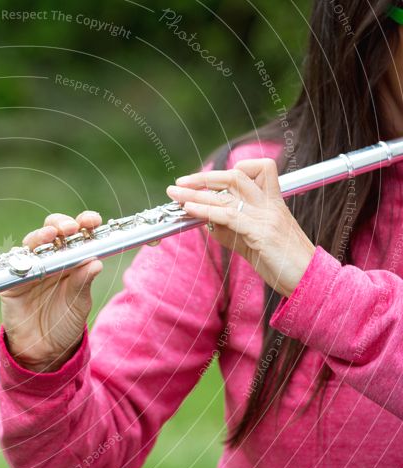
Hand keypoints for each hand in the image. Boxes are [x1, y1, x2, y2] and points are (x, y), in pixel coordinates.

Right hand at [0, 211, 103, 371]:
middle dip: (61, 224)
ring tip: (52, 234)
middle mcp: (51, 259)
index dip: (84, 224)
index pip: (78, 235)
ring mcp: (31, 267)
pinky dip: (21, 258)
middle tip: (70, 227)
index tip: (92, 221)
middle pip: (53, 231)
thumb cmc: (65, 323)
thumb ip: (84, 283)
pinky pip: (15, 265)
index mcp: (72, 260)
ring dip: (42, 236)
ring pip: (33, 243)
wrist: (44, 350)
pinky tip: (30, 257)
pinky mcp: (12, 281)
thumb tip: (96, 261)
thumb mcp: (79, 304)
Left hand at [166, 158, 315, 296]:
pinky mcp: (262, 233)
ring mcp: (267, 217)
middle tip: (179, 182)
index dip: (232, 171)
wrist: (309, 281)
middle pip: (236, 177)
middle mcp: (270, 205)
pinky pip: (229, 216)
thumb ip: (232, 229)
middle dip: (204, 178)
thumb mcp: (253, 241)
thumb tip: (206, 222)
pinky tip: (190, 210)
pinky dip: (206, 210)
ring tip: (174, 193)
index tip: (208, 181)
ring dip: (195, 193)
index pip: (259, 169)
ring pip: (228, 194)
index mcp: (273, 202)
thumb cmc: (282, 263)